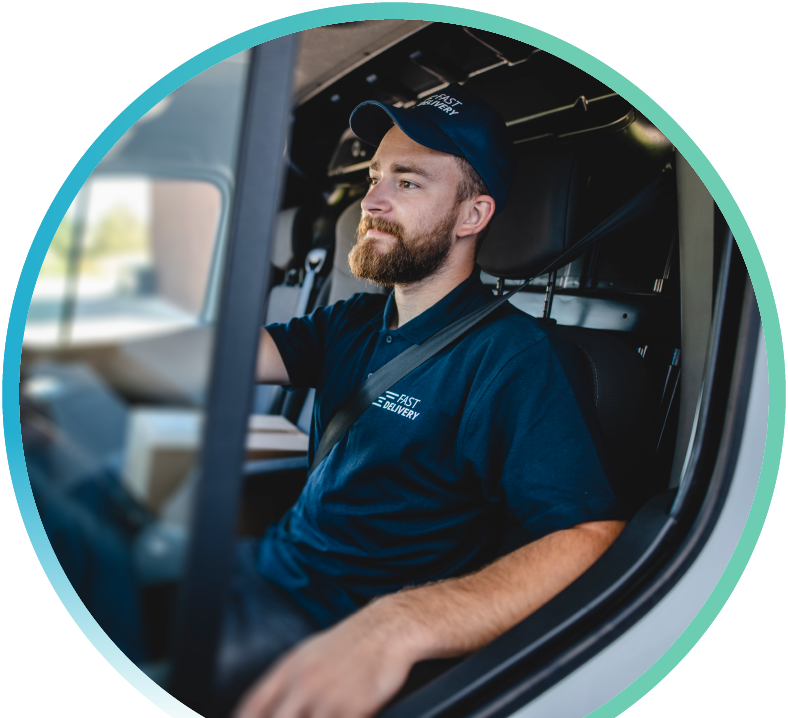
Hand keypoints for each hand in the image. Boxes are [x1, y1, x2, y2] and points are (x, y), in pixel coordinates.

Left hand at [233, 601, 416, 717]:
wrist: (388, 628)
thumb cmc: (350, 645)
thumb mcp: (308, 656)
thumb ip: (284, 684)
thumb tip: (264, 709)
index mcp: (287, 670)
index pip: (252, 707)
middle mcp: (302, 683)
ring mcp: (326, 696)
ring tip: (321, 717)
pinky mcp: (353, 707)